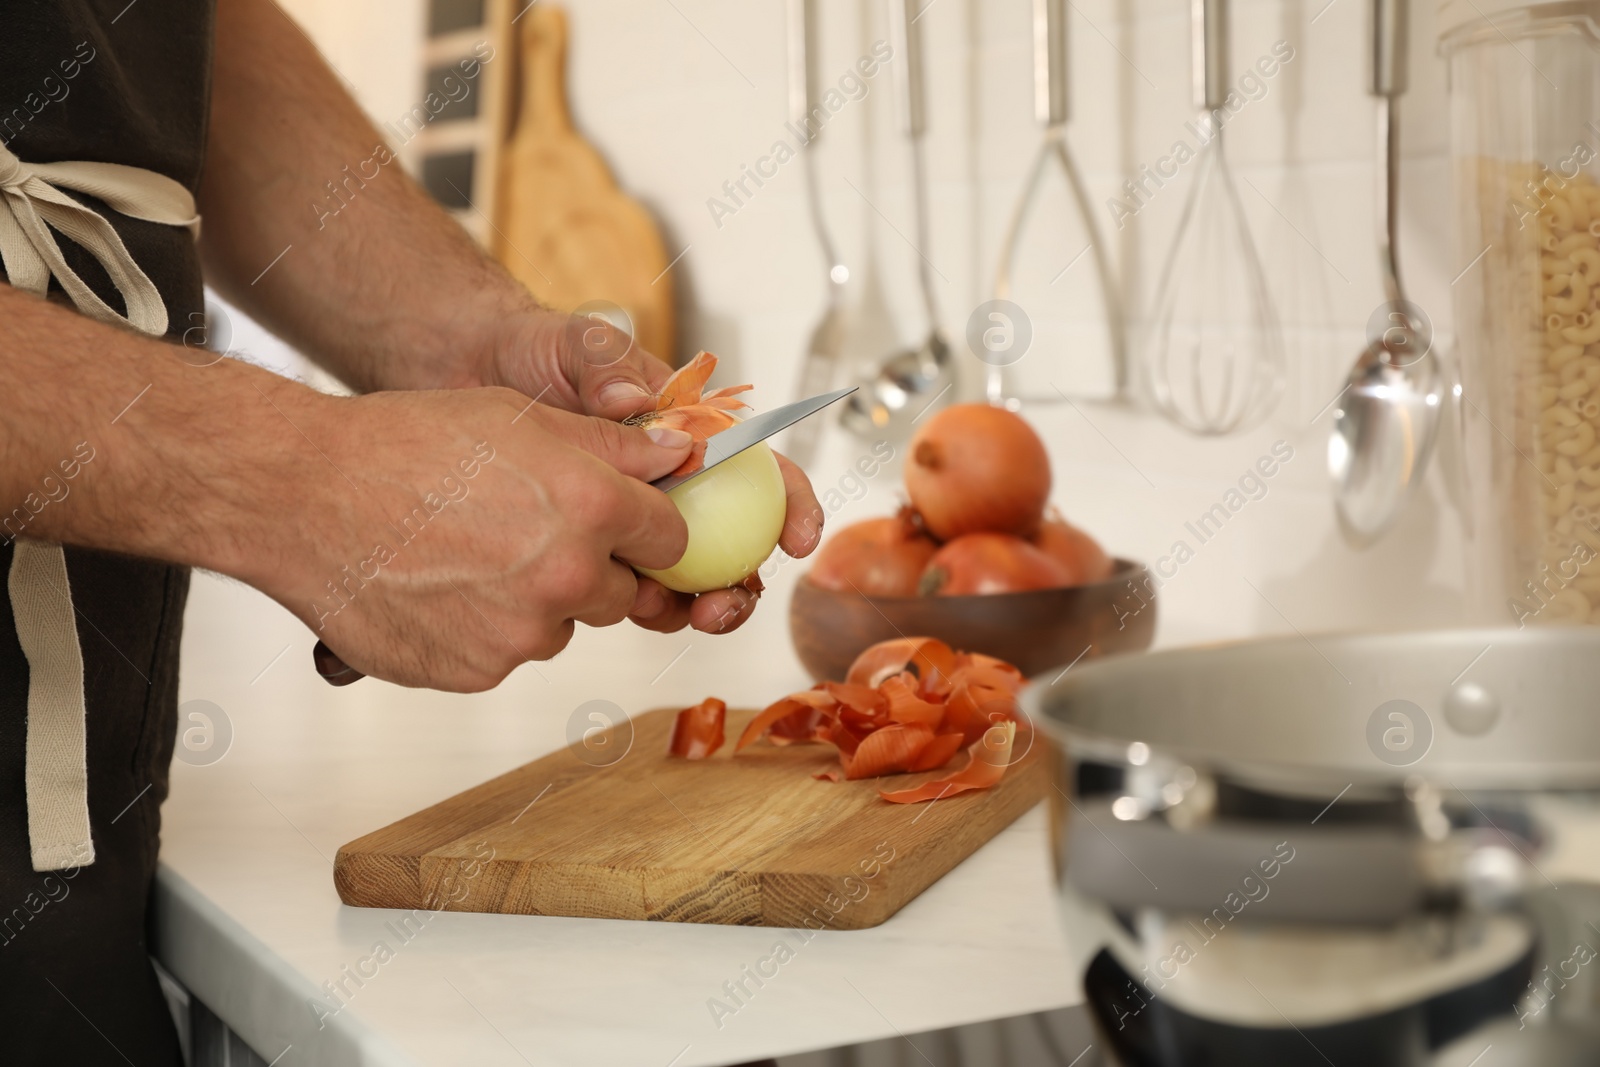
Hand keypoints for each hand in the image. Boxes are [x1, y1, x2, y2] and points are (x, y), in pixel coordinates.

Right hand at [255, 386, 696, 690]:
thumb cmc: (403, 444)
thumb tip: (679, 454)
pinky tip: (439, 587)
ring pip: (561, 624)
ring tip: (467, 554)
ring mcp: (522, 632)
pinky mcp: (478, 671)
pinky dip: (484, 630)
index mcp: (590, 504)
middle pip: (620, 591)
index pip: (670, 538)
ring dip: (535, 601)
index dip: (645, 527)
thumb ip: (612, 445)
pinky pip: (507, 654)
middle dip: (588, 567)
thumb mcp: (518, 416)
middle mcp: (568, 574)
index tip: (623, 522)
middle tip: (522, 532)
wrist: (303, 497)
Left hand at [474, 308, 825, 634]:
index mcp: (690, 433)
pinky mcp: (595, 548)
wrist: (469, 375)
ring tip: (680, 615)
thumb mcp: (577, 343)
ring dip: (696, 606)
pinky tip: (620, 609)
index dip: (792, 506)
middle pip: (735, 543)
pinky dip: (638, 608)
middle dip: (743, 583)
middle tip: (725, 603)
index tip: (797, 539)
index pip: (760, 470)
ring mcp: (636, 521)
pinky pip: (629, 590)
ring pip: (689, 578)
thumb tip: (634, 398)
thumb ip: (608, 366)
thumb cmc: (537, 351)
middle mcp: (674, 484)